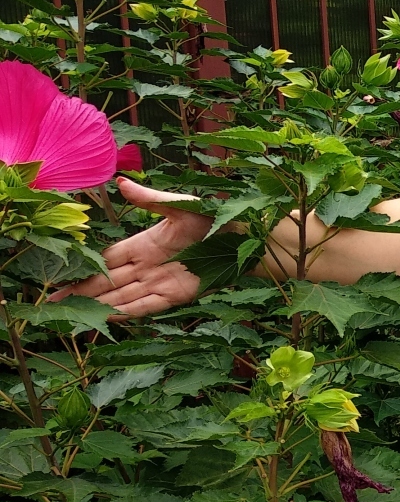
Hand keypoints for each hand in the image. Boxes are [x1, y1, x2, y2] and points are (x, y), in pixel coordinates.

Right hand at [52, 177, 209, 316]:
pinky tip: (105, 319)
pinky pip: (146, 306)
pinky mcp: (176, 296)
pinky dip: (126, 312)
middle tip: (52, 302)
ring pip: (122, 296)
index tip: (60, 277)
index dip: (83, 268)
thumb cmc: (213, 218)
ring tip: (71, 315)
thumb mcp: (179, 205)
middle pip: (107, 281)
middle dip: (81, 292)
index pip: (106, 259)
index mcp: (144, 243)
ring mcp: (161, 282)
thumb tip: (120, 182)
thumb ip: (149, 200)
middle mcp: (148, 265)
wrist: (245, 239)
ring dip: (98, 306)